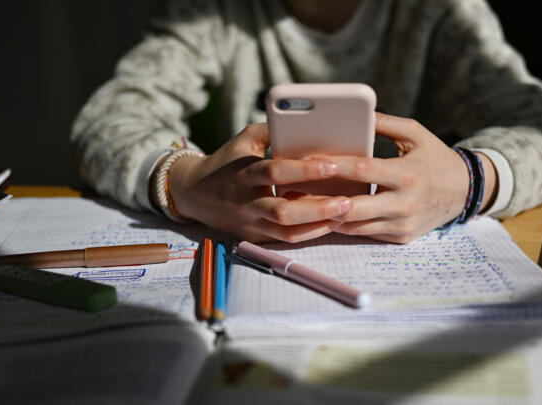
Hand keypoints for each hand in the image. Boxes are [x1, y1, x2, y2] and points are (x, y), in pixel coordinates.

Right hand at [164, 123, 352, 242]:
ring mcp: (250, 223)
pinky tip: (332, 224)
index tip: (332, 165)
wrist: (193, 193)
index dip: (305, 170)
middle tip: (347, 201)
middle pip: (283, 211)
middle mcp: (246, 201)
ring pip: (287, 232)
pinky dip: (310, 234)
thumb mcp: (244, 140)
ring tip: (345, 214)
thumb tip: (305, 118)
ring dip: (319, 225)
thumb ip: (272, 129)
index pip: (276, 172)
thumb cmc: (227, 161)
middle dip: (318, 208)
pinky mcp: (255, 237)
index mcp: (244, 173)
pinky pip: (286, 240)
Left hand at [312, 112, 497, 242]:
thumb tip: (357, 114)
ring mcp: (402, 225)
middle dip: (323, 200)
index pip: (364, 170)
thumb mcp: (417, 134)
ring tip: (303, 203)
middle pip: (354, 207)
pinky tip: (325, 214)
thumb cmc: (435, 158)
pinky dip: (344, 225)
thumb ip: (386, 124)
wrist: (465, 192)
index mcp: (408, 174)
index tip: (310, 161)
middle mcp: (405, 203)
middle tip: (296, 191)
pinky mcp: (400, 238)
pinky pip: (365, 234)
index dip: (336, 166)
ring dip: (328, 216)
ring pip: (355, 226)